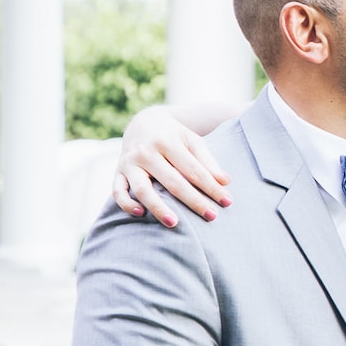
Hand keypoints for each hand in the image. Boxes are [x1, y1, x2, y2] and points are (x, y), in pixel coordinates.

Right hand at [114, 106, 232, 225]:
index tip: (227, 202)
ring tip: (174, 223)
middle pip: (172, 182)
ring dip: (157, 207)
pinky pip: (118, 191)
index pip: (194, 170)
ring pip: (142, 189)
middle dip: (193, 201)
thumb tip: (225, 182)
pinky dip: (126, 204)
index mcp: (168, 142)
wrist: (143, 122)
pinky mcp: (118, 171)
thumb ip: (208, 161)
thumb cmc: (173, 136)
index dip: (211, 187)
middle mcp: (146, 152)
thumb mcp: (192, 140)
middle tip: (212, 216)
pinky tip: (140, 214)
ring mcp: (130, 162)